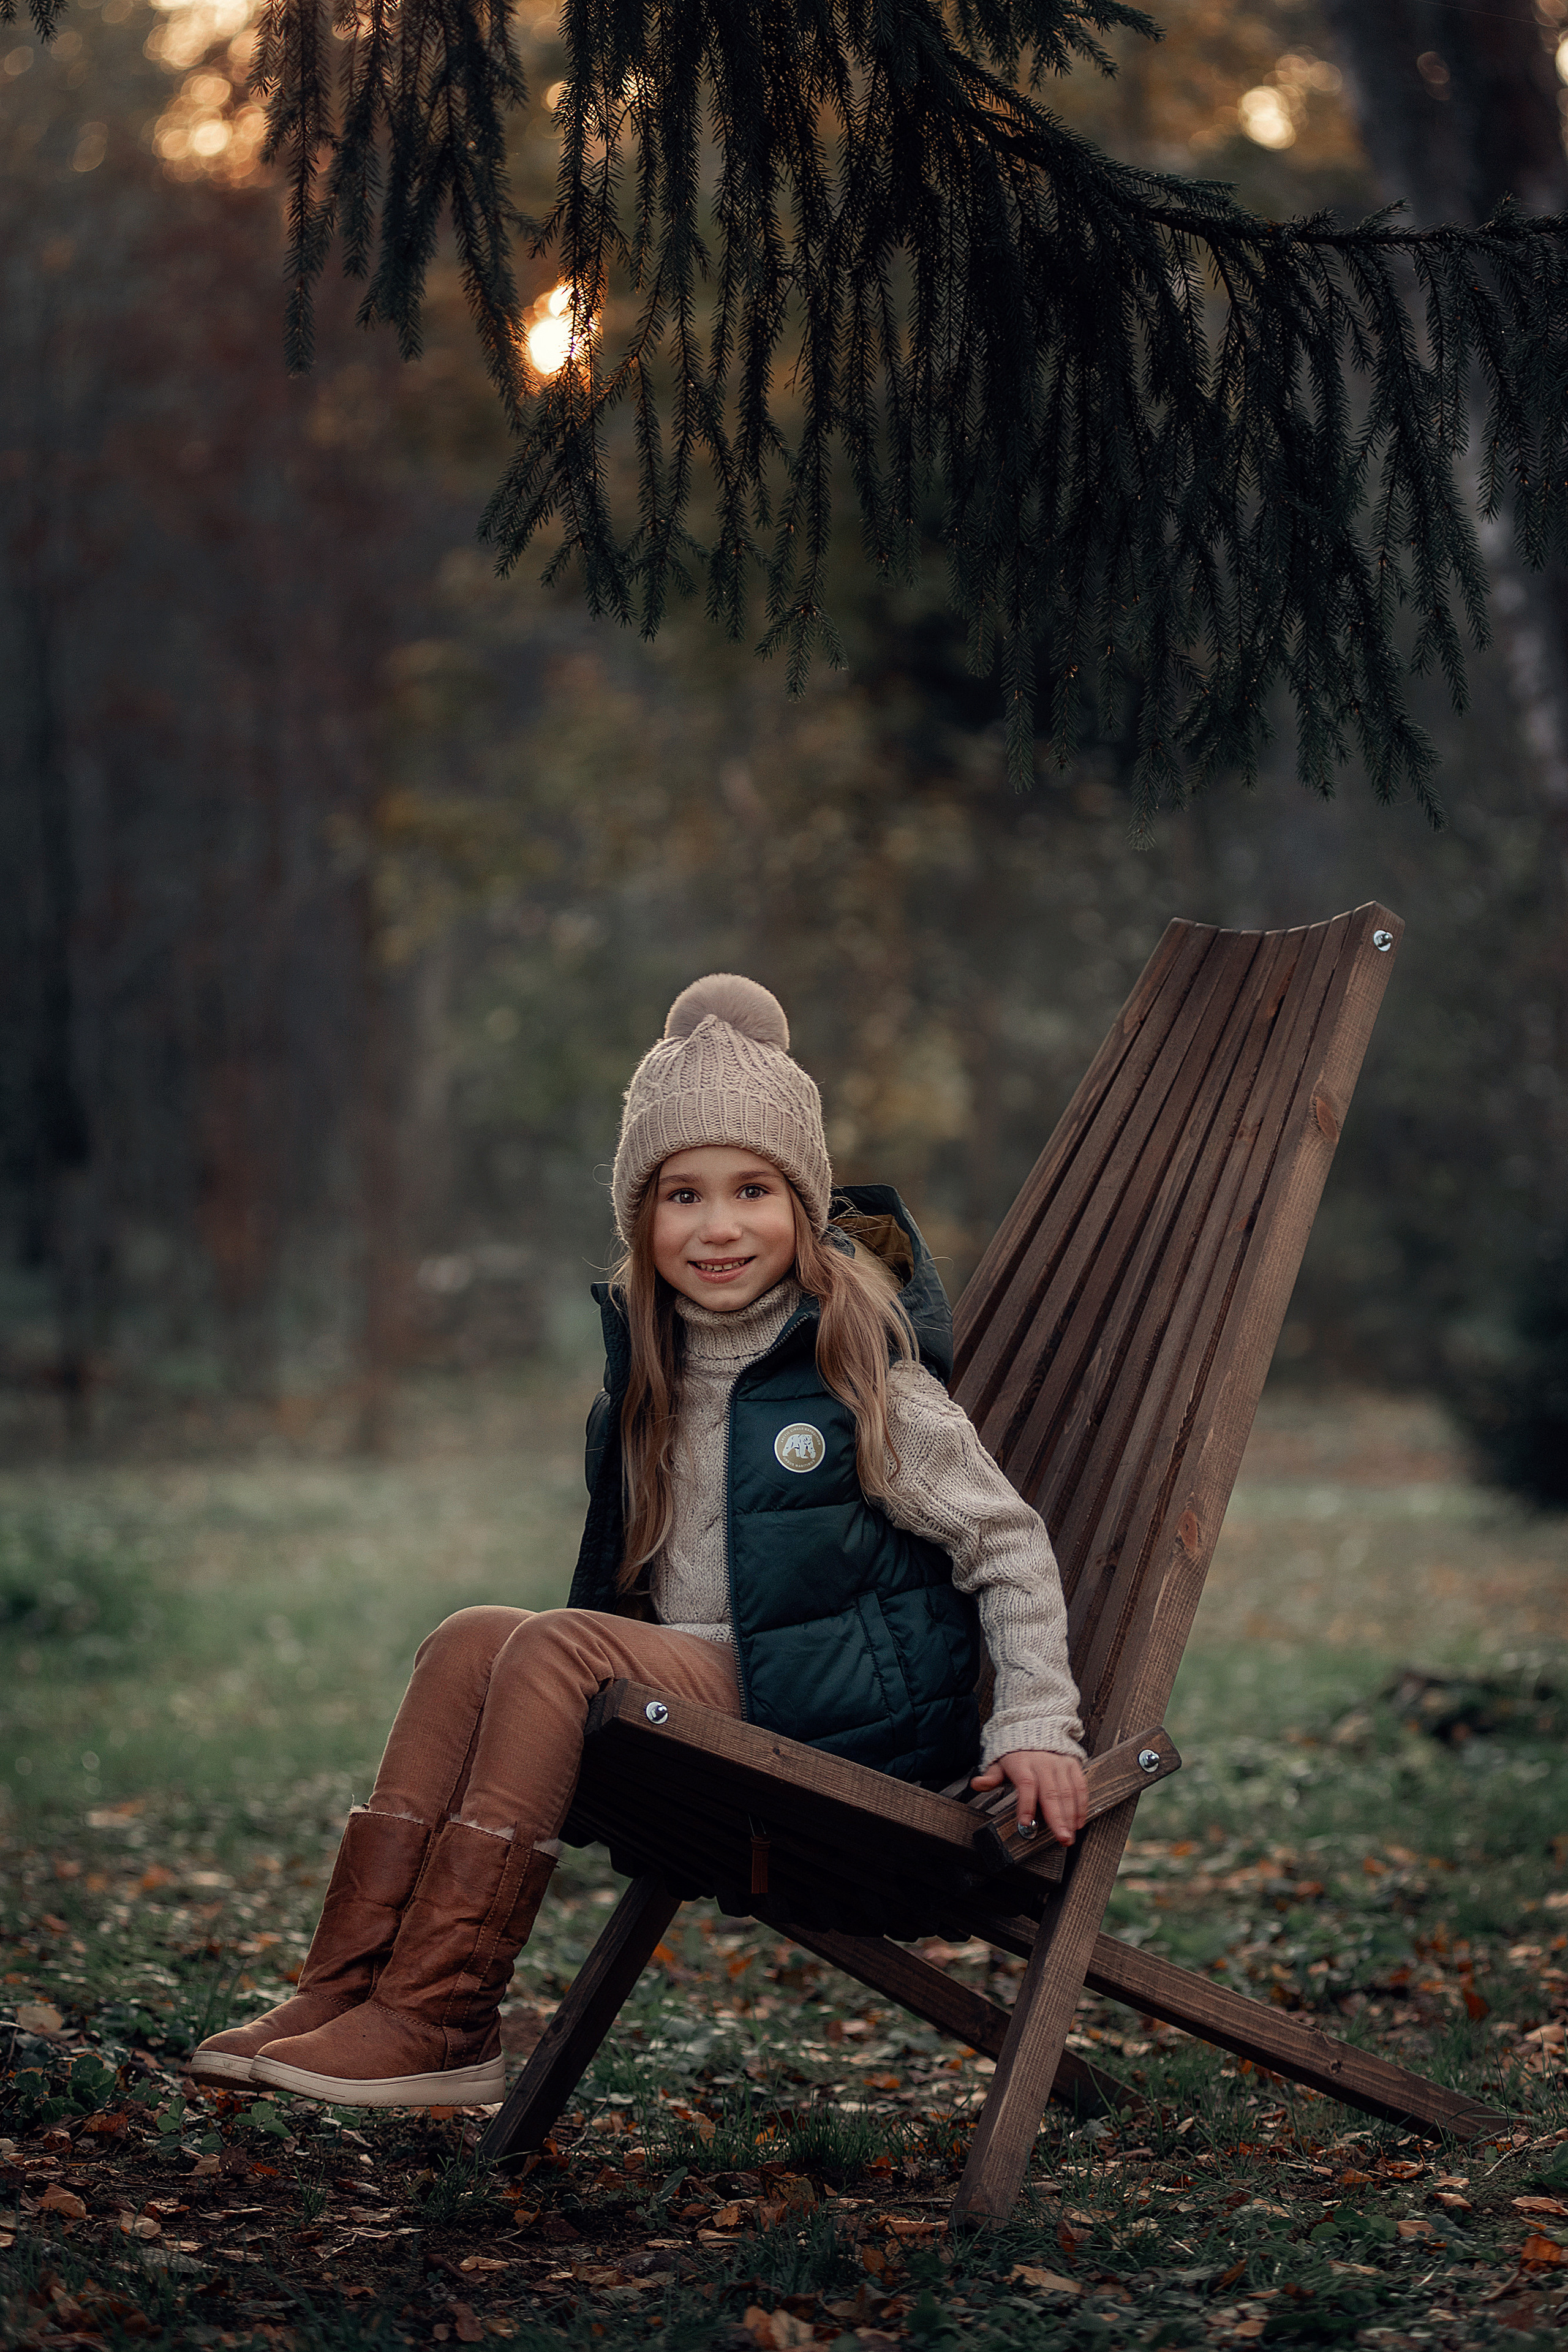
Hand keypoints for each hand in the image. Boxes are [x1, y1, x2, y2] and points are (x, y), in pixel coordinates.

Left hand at [970, 1750, 1087, 1845]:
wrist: (1036, 1727)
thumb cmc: (1017, 1752)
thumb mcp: (1000, 1762)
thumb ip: (991, 1777)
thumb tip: (977, 1784)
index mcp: (1022, 1764)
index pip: (1025, 1785)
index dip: (1026, 1805)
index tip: (1026, 1823)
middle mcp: (1043, 1763)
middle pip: (1051, 1793)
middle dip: (1057, 1819)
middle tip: (1061, 1838)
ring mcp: (1060, 1764)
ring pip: (1067, 1792)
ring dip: (1070, 1816)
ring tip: (1069, 1836)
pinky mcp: (1073, 1764)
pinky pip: (1080, 1786)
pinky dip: (1081, 1805)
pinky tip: (1079, 1822)